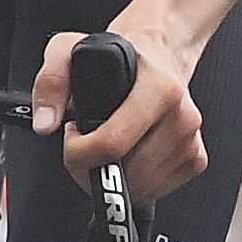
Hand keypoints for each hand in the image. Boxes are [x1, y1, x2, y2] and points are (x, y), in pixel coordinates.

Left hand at [39, 21, 209, 203]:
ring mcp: (190, 140)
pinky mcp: (196, 158)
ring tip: (106, 148)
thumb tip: (46, 123)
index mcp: (160, 88)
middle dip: (93, 170)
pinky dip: (136, 183)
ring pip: (141, 187)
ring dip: (115, 179)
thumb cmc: (118, 55)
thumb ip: (51, 81)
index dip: (80, 151)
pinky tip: (129, 157)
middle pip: (126, 173)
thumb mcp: (70, 50)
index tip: (73, 134)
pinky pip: (157, 191)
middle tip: (85, 146)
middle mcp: (182, 115)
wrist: (159, 53)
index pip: (113, 144)